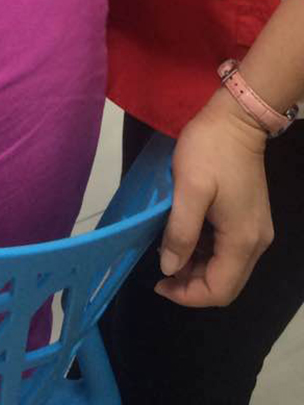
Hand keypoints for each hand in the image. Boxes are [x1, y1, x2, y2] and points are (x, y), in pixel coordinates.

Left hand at [156, 88, 272, 307]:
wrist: (236, 118)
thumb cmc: (209, 151)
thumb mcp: (188, 189)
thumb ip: (180, 232)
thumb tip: (169, 268)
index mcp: (242, 240)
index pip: (220, 290)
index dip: (188, 295)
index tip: (158, 284)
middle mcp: (256, 242)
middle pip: (225, 283)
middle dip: (191, 284)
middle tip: (160, 271)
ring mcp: (255, 230)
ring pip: (226, 267)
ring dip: (197, 268)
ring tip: (168, 253)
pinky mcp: (249, 218)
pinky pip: (227, 248)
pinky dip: (205, 251)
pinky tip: (184, 237)